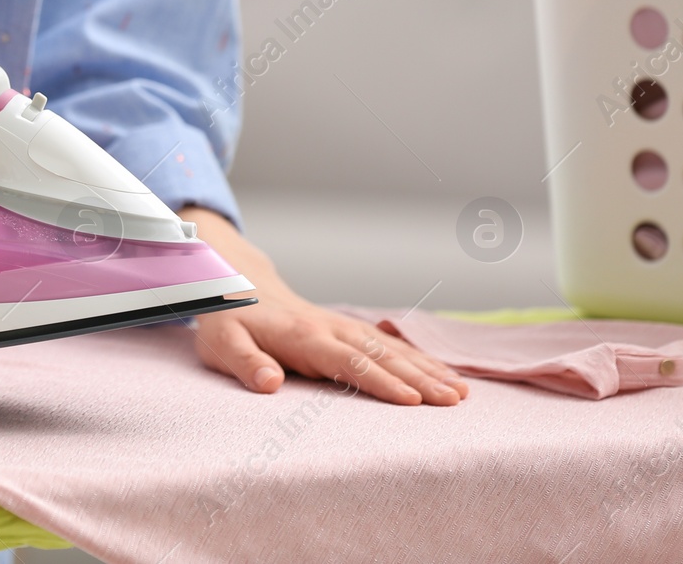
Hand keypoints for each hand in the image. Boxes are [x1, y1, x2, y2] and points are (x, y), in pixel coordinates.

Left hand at [177, 206, 470, 406]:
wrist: (230, 283)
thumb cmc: (224, 320)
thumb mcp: (221, 343)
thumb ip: (245, 363)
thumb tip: (269, 383)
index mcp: (302, 336)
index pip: (348, 362)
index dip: (380, 381)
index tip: (413, 400)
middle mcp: (328, 327)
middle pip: (380, 355)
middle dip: (419, 377)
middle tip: (454, 400)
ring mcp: (339, 325)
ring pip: (389, 347)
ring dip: (426, 367)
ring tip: (460, 391)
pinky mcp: (343, 327)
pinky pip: (384, 342)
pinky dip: (415, 356)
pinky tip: (440, 371)